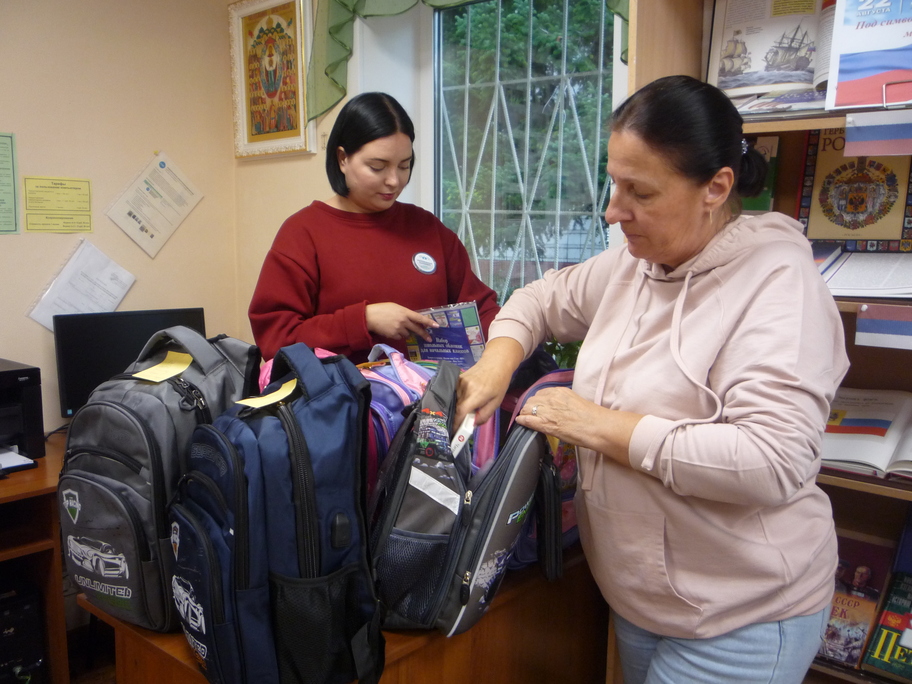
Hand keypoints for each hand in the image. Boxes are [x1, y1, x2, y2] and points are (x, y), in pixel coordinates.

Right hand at [365, 303, 437, 340]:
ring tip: (395, 326)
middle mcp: (403, 321)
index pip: (420, 318)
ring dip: (405, 332)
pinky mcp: (393, 336)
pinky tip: (391, 329)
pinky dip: (397, 335)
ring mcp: (398, 329)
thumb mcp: (395, 307)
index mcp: (405, 312)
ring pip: (407, 334)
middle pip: (417, 329)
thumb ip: (405, 313)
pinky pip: (399, 337)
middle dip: (424, 334)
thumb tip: (412, 319)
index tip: (437, 326)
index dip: (429, 322)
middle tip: (430, 339)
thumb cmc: (382, 309)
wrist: (369, 317)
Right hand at [455, 338, 524, 425]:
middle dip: (457, 418)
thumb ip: (484, 415)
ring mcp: (460, 382)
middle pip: (456, 407)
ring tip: (466, 410)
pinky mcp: (457, 378)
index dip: (456, 423)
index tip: (454, 432)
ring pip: (454, 400)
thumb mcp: (496, 402)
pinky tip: (463, 401)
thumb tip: (472, 424)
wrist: (496, 363)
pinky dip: (457, 400)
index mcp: (477, 394)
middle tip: (461, 425)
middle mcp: (466, 387)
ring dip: (458, 408)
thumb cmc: (499, 383)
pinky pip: (454, 393)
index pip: (461, 411)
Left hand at [516, 388, 642, 466]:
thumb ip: (563, 401)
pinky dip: (522, 420)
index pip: (541, 393)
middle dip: (530, 407)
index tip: (538, 406)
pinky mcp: (544, 424)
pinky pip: (527, 420)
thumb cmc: (590, 416)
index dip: (537, 401)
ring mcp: (546, 410)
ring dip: (526, 413)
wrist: (595, 426)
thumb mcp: (575, 401)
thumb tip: (557, 406)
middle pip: (532, 400)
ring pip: (527, 409)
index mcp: (559, 391)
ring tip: (526, 418)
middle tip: (531, 413)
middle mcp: (551, 398)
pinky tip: (520, 422)